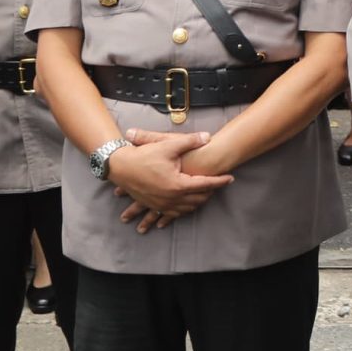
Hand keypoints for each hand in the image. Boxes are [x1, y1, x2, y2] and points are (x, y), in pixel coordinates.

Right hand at [108, 129, 232, 231]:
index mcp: (178, 185)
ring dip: (198, 202)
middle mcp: (171, 198)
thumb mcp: (168, 145)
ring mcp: (162, 204)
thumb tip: (208, 137)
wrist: (120, 166)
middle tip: (218, 184)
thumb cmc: (144, 155)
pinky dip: (183, 209)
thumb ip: (190, 141)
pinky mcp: (154, 205)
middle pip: (198, 199)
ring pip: (187, 208)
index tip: (230, 178)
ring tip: (206, 194)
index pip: (206, 184)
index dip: (220, 181)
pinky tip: (187, 205)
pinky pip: (173, 213)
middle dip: (210, 192)